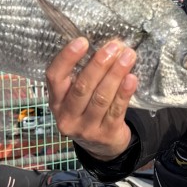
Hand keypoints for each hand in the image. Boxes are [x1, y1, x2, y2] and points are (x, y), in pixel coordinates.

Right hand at [46, 38, 136, 160]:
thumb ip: (84, 75)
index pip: (55, 77)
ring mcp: (86, 128)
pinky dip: (124, 93)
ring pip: (101, 98)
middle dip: (99, 64)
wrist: (102, 146)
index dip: (67, 58)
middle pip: (82, 87)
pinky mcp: (105, 135)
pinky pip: (116, 110)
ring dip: (116, 74)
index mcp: (56, 101)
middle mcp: (67, 116)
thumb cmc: (88, 110)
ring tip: (128, 56)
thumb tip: (105, 46)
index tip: (82, 41)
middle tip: (114, 46)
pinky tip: (132, 78)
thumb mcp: (77, 97)